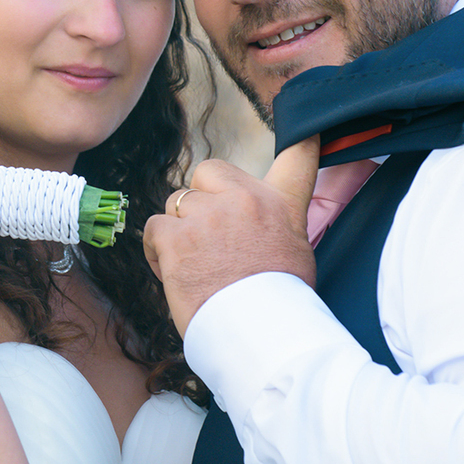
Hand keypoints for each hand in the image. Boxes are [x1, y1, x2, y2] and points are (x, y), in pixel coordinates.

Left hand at [142, 135, 320, 334]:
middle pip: (206, 173)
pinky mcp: (177, 238)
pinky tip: (172, 272)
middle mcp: (244, 201)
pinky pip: (154, 228)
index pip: (298, 156)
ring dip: (179, 230)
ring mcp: (208, 217)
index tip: (310, 128)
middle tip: (210, 236)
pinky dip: (157, 250)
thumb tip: (269, 218)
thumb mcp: (297, 252)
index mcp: (280, 204)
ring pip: (176, 203)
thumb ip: (279, 222)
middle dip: (201, 198)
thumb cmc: (277, 304)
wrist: (259, 336)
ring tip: (194, 264)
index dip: (303, 138)